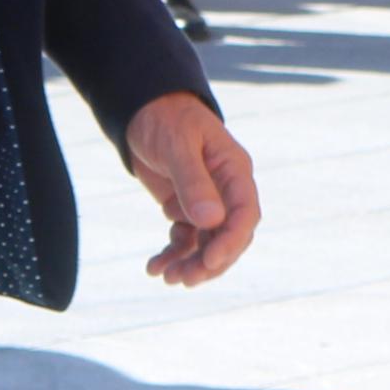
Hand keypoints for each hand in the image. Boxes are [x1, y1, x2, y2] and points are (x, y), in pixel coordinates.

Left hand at [122, 91, 259, 286]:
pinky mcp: (186, 209)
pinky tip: (154, 267)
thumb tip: (212, 221)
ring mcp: (207, 202)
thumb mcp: (178, 145)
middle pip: (229, 236)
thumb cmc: (166, 119)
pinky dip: (172, 255)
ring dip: (190, 264)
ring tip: (166, 277)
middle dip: (209, 261)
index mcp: (234, 171)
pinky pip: (186, 240)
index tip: (209, 261)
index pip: (244, 214)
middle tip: (184, 279)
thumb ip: (194, 181)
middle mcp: (226, 190)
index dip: (231, 242)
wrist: (144, 110)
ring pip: (208, 244)